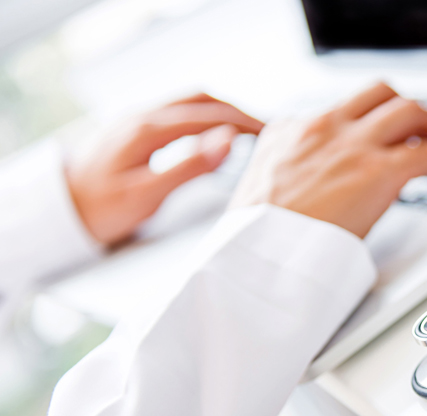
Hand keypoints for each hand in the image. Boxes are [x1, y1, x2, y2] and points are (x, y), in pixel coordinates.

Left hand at [66, 93, 263, 245]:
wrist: (60, 210)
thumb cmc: (99, 209)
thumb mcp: (147, 195)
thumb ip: (189, 166)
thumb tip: (227, 140)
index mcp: (147, 129)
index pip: (209, 114)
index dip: (243, 123)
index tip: (270, 135)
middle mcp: (143, 115)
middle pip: (202, 100)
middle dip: (238, 112)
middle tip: (266, 131)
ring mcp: (138, 119)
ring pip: (191, 102)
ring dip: (223, 111)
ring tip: (248, 130)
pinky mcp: (136, 128)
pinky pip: (179, 111)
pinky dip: (206, 116)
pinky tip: (216, 132)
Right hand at [231, 83, 426, 237]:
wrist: (255, 254)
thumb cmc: (254, 237)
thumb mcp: (254, 189)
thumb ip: (280, 173)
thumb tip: (292, 179)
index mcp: (290, 132)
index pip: (342, 109)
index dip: (372, 117)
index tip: (385, 128)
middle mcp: (323, 128)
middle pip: (380, 94)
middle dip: (409, 107)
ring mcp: (352, 147)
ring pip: (408, 111)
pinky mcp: (376, 172)